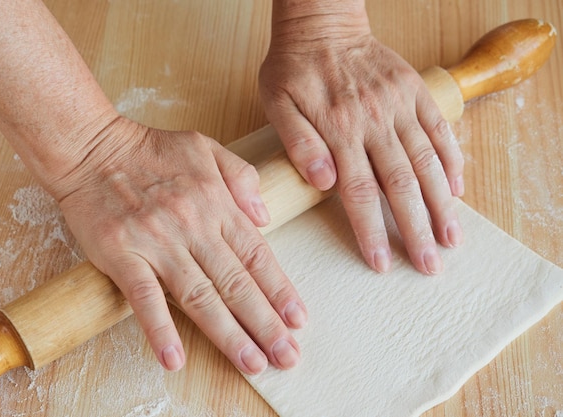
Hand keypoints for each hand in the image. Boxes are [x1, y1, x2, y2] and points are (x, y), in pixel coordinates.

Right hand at [53, 117, 306, 373]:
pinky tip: (174, 358)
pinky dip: (159, 329)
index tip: (297, 319)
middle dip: (265, 323)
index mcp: (216, 203)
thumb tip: (265, 216)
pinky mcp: (122, 255)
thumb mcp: (205, 148)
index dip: (280, 290)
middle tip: (287, 355)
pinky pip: (144, 298)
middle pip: (236, 283)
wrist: (90, 148)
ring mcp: (158, 243)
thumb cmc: (149, 150)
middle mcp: (193, 226)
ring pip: (200, 296)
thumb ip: (242, 178)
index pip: (256, 255)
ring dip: (228, 334)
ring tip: (252, 362)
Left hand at [259, 12, 463, 273]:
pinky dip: (453, 160)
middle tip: (430, 266)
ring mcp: (400, 106)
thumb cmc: (294, 68)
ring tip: (453, 238)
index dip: (371, 231)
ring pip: (427, 162)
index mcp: (338, 130)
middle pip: (400, 185)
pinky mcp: (415, 92)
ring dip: (442, 204)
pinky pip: (440, 130)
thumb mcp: (278, 102)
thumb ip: (298, 142)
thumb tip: (321, 181)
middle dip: (416, 230)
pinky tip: (458, 189)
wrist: (322, 24)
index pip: (359, 192)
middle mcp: (375, 121)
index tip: (381, 263)